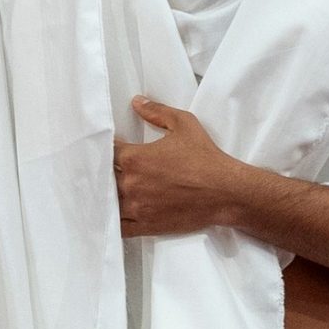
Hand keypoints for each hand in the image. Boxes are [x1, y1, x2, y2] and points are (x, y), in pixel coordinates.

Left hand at [114, 96, 256, 235]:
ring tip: (103, 192)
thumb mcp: (184, 125)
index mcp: (134, 157)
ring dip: (105, 197)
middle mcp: (130, 183)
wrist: (227, 192)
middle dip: (102, 173)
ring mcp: (136, 206)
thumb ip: (157, 112)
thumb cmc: (206, 158)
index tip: (106, 150)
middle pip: (102, 178)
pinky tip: (110, 216)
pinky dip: (112, 221)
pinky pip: (118, 227)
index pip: (105, 152)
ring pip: (107, 202)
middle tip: (101, 171)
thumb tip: (137, 102)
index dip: (104, 150)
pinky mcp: (144, 224)